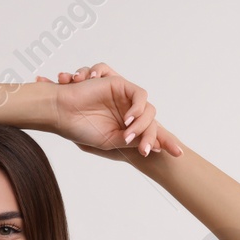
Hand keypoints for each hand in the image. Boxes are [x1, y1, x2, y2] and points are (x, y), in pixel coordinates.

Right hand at [35, 63, 182, 159]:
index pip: (151, 133)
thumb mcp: (110, 141)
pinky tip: (129, 120)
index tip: (178, 154)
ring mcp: (125, 99)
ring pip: (148, 110)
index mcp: (126, 128)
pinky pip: (140, 95)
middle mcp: (128, 113)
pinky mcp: (120, 85)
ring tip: (129, 136)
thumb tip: (154, 146)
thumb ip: (132, 141)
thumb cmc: (80, 128)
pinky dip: (138, 108)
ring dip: (143, 125)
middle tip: (145, 149)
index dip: (166, 142)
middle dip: (153, 136)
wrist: (61, 113)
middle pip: (153, 122)